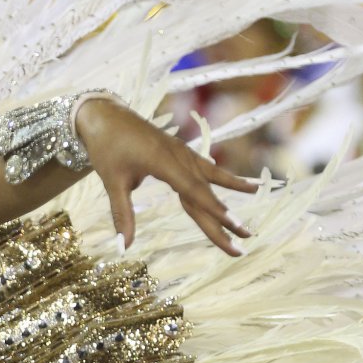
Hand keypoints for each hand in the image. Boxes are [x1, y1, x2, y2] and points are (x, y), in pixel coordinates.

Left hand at [76, 98, 258, 255]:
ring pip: (210, 176)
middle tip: (247, 238)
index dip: (216, 210)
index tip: (235, 225)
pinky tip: (240, 183)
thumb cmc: (106, 148)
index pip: (194, 191)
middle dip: (225, 217)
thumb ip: (121, 215)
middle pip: (206, 192)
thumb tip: (123, 247)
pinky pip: (205, 167)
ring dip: (233, 187)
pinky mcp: (179, 151)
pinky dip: (222, 177)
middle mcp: (178, 156)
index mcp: (164, 162)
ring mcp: (181, 152)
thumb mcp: (112, 182)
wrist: (104, 115)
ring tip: (258, 191)